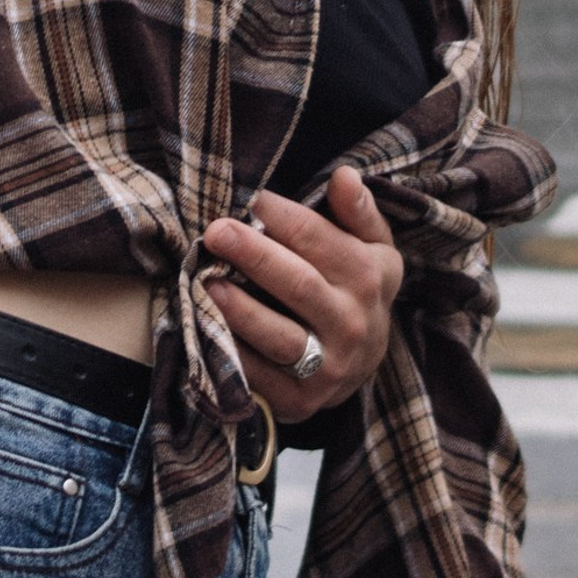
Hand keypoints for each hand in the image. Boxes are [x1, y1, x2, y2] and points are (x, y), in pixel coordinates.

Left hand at [202, 164, 401, 427]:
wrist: (364, 361)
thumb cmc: (356, 287)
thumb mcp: (370, 245)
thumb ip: (358, 210)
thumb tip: (344, 175)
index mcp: (369, 278)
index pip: (323, 242)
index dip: (287, 219)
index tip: (255, 199)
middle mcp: (352, 324)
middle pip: (299, 286)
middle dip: (255, 256)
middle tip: (217, 232)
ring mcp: (328, 368)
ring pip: (280, 337)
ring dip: (240, 310)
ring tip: (207, 282)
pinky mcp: (299, 402)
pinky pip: (260, 378)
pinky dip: (232, 354)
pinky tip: (208, 326)